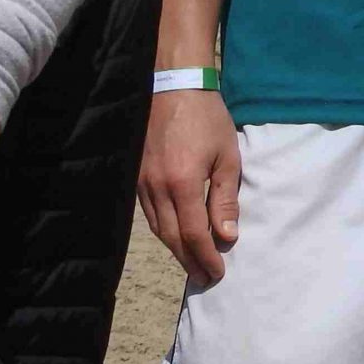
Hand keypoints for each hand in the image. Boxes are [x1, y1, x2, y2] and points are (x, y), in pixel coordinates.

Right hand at [138, 89, 240, 286]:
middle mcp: (157, 189)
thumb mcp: (227, 156)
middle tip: (204, 278)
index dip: (206, 257)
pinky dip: (164, 229)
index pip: (194, 234)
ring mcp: (142, 183)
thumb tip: (227, 236)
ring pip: (158, 228)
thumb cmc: (207, 118)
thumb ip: (225, 198)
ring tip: (192, 262)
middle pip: (172, 238)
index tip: (218, 273)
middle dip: (189, 261)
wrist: (173, 86)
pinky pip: (149, 213)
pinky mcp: (136, 177)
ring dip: (175, 249)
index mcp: (183, 184)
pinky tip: (176, 235)